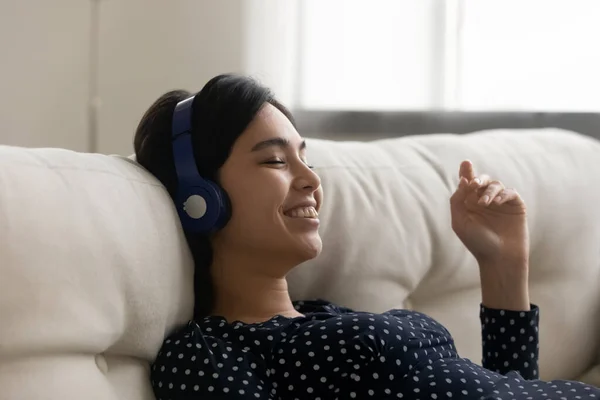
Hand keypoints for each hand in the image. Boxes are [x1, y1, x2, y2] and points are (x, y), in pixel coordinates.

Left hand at [450, 160, 529, 309]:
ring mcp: (500, 202)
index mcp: (469, 203)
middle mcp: (484, 200)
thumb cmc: (477, 242)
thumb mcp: (460, 221)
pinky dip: (503, 194)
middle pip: (482, 180)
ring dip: (489, 191)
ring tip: (485, 203)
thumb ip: (458, 200)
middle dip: (478, 179)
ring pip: (495, 184)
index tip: (466, 163)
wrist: (499, 258)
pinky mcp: (515, 206)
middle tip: (474, 185)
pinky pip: (510, 192)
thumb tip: (463, 180)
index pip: (468, 183)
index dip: (467, 171)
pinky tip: (497, 202)